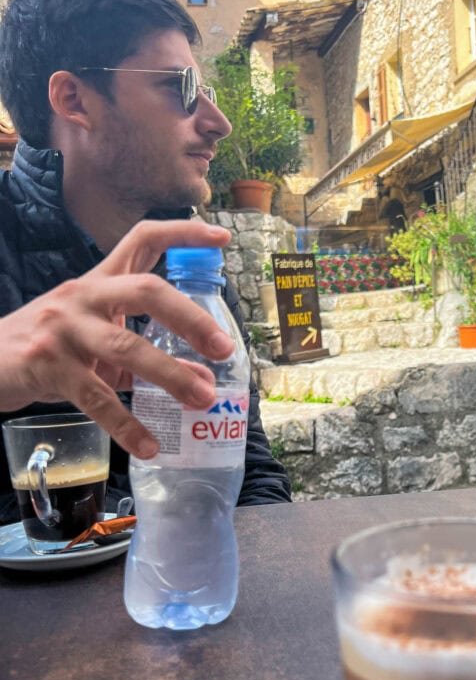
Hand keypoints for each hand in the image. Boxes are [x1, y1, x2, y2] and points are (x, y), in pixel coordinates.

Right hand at [0, 219, 235, 457]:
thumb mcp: (97, 342)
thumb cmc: (49, 348)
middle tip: (224, 348)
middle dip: (190, 319)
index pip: (142, 240)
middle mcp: (83, 296)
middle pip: (146, 290)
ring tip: (202, 400)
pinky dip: (127, 425)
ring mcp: (63, 328)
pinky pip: (97, 397)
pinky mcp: (47, 365)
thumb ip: (146, 356)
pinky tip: (148, 444)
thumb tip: (201, 379)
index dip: (182, 234)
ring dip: (171, 375)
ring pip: (126, 346)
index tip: (221, 238)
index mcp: (99, 282)